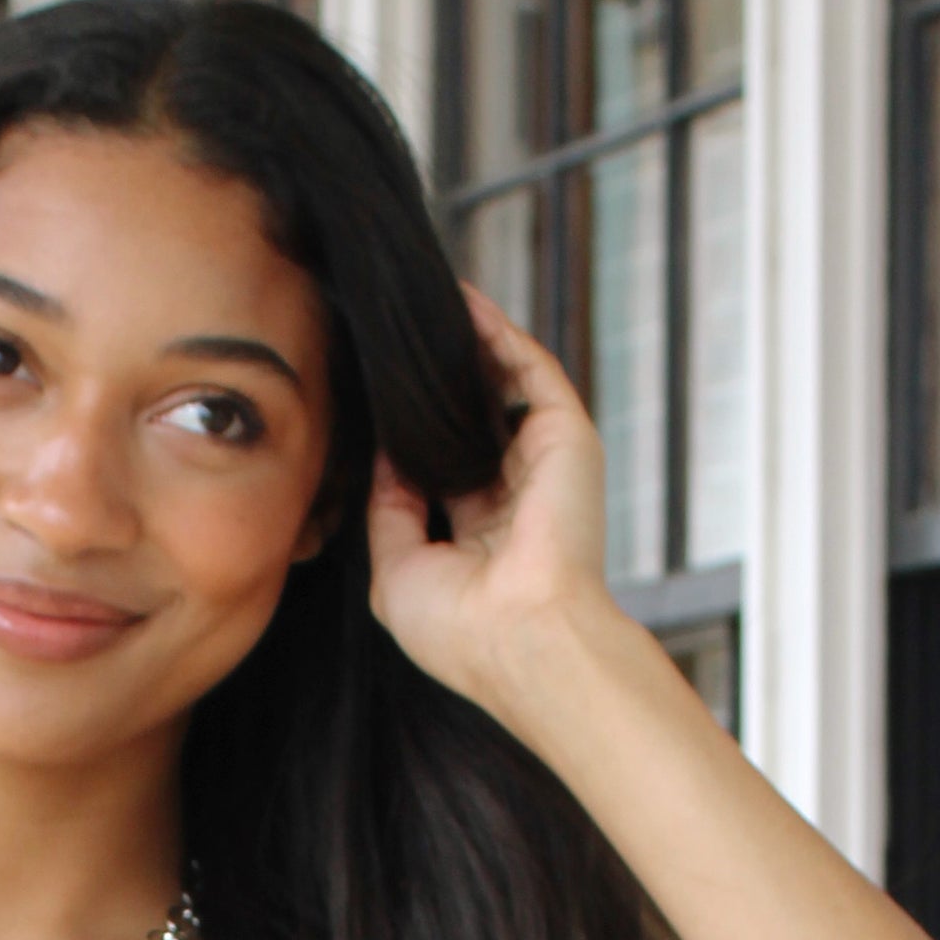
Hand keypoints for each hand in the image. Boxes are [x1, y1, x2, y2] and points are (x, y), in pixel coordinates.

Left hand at [364, 285, 631, 728]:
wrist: (524, 638)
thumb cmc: (461, 629)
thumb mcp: (397, 570)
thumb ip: (388, 509)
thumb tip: (383, 456)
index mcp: (478, 537)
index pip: (443, 469)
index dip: (410, 434)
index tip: (375, 397)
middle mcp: (514, 497)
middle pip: (472, 420)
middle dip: (439, 383)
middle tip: (398, 340)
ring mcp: (543, 463)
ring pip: (501, 386)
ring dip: (467, 345)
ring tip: (425, 304)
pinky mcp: (564, 435)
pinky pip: (527, 368)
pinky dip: (497, 333)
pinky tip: (463, 301)